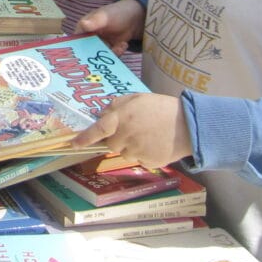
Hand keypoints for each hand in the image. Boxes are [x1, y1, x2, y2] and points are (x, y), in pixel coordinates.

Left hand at [71, 93, 192, 167]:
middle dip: (117, 138)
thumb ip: (116, 106)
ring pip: (125, 153)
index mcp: (123, 118)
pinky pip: (138, 160)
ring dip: (131, 146)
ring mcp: (138, 151)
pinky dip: (143, 153)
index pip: (98, 129)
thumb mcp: (136, 98)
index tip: (73, 143)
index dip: (85, 137)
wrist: (188, 125)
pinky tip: (155, 143)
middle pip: (111, 144)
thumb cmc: (161, 108)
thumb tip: (101, 116)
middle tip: (134, 128)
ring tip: (149, 134)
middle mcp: (127, 136)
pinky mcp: (148, 162)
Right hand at [76, 0, 145, 55]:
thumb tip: (83, 24)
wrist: (132, 19)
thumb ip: (94, 22)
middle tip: (106, 55)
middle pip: (87, 52)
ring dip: (110, 53)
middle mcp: (88, 39)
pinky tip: (124, 44)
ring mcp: (99, 45)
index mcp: (82, 29)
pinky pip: (110, 57)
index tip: (85, 57)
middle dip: (96, 56)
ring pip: (99, 56)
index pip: (75, 42)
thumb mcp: (104, 17)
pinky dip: (117, 53)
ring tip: (120, 46)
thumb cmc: (114, 13)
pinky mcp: (108, 50)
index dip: (77, 50)